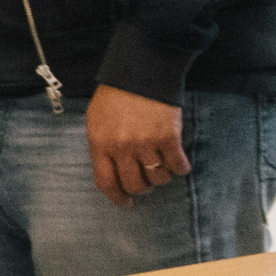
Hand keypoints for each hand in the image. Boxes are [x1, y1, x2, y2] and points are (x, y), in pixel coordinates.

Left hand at [86, 84, 191, 204]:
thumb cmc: (115, 96)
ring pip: (158, 178)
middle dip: (141, 189)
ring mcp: (146, 143)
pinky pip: (178, 166)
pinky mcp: (169, 138)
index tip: (125, 203)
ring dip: (160, 177)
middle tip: (146, 185)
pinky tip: (177, 162)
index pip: (105, 182)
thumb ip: (101, 145)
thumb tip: (110, 170)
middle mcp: (122, 147)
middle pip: (134, 185)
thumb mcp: (96, 120)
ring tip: (160, 166)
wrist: (141, 72)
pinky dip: (180, 167)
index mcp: (99, 143)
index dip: (117, 198)